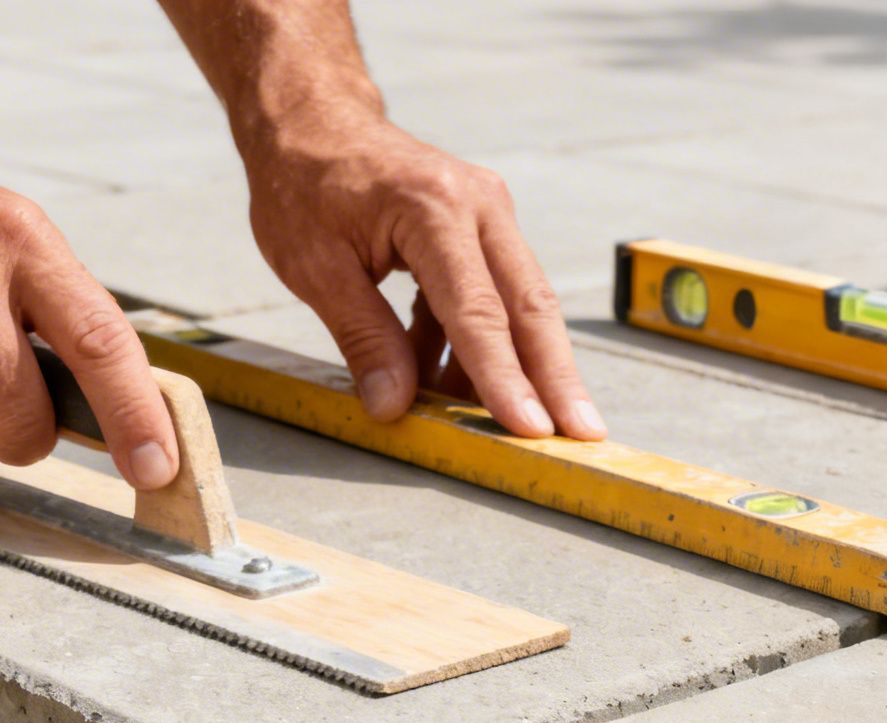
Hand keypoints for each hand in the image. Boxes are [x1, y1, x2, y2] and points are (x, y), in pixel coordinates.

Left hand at [238, 116, 604, 439]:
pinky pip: (493, 296)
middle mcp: (479, 205)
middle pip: (529, 306)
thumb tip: (394, 407)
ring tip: (521, 429)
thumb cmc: (304, 186)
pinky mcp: (483, 227)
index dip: (503, 378)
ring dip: (523, 369)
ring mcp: (488, 213)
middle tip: (582, 437)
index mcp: (434, 209)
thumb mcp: (315, 268)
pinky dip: (478, 346)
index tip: (529, 428)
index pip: (477, 311)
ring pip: (522, 304)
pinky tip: (456, 391)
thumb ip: (362, 338)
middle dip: (556, 379)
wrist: (314, 122)